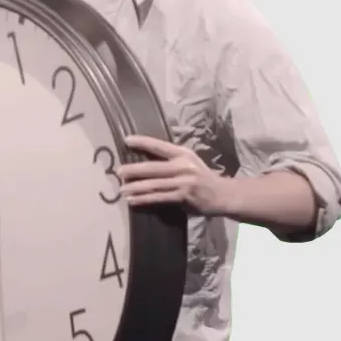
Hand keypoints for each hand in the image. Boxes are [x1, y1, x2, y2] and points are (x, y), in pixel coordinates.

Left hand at [116, 135, 231, 215]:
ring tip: (122, 189)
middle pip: (153, 167)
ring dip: (136, 187)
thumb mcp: (190, 162)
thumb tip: (144, 163)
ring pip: (154, 184)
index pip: (159, 145)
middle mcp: (183, 165)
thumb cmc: (202, 178)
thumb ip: (171, 161)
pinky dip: (144, 199)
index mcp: (183, 154)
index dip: (142, 142)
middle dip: (134, 169)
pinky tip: (132, 201)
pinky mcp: (184, 196)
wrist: (222, 194)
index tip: (126, 140)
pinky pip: (159, 198)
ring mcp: (184, 181)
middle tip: (118, 172)